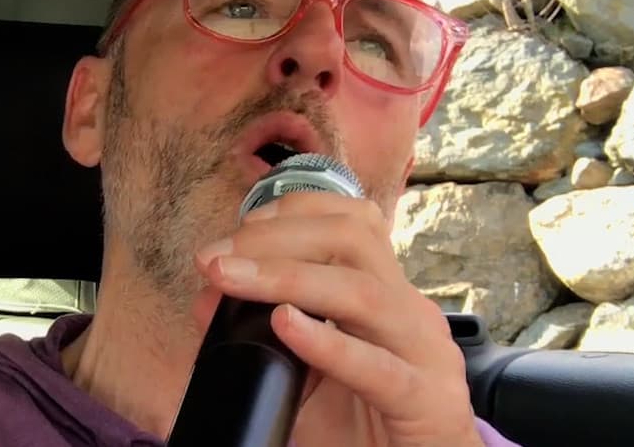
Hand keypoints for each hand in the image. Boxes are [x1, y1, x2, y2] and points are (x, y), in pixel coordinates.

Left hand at [191, 191, 482, 446]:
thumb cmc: (365, 421)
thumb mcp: (306, 370)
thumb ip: (261, 335)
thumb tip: (206, 299)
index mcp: (388, 294)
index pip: (350, 222)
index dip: (292, 213)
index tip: (237, 229)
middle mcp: (411, 312)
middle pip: (352, 240)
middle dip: (276, 239)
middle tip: (217, 259)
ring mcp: (425, 353)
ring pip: (363, 292)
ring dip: (287, 278)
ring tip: (231, 279)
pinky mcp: (427, 401)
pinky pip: (379, 368)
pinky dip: (328, 343)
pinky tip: (286, 326)